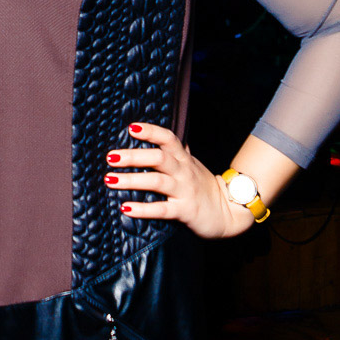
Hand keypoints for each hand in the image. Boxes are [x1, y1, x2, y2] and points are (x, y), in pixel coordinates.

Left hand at [104, 122, 254, 239]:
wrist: (228, 212)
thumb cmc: (202, 186)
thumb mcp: (190, 164)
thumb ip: (174, 151)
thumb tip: (154, 134)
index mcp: (183, 159)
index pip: (168, 139)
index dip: (151, 132)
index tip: (131, 128)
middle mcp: (184, 172)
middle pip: (159, 158)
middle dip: (133, 156)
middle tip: (111, 157)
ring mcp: (184, 191)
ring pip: (157, 182)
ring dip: (132, 180)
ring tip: (110, 180)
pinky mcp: (184, 211)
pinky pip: (162, 209)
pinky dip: (143, 209)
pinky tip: (125, 208)